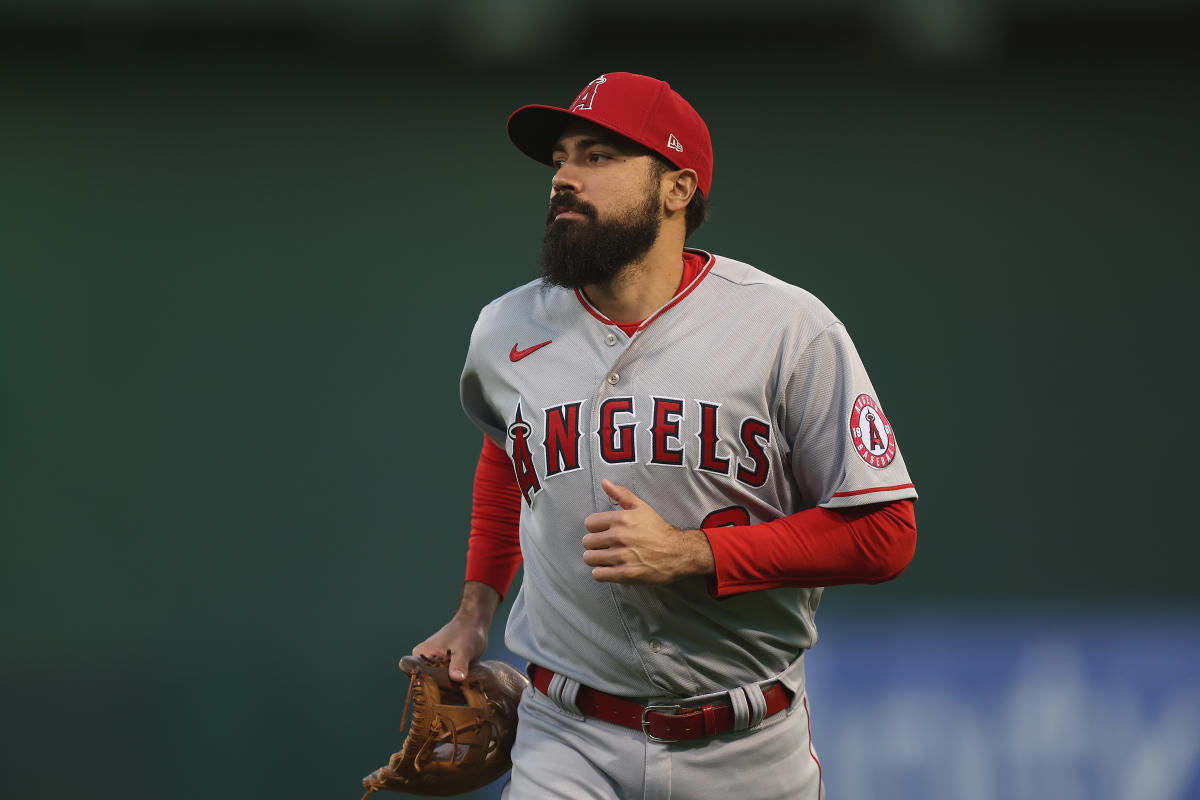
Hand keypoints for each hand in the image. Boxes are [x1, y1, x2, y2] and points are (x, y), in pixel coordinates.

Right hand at [411, 581, 499, 681]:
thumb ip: (459, 664)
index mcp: (420, 654)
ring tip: (460, 687)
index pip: (419, 678)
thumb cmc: (468, 633)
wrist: (474, 623)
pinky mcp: (440, 663)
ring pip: (437, 681)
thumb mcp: (464, 650)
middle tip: (456, 690)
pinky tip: (461, 683)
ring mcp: (431, 661)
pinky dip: (452, 681)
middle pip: (428, 682)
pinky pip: (444, 677)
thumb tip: (457, 677)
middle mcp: (422, 658)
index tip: (446, 691)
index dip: (431, 688)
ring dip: (448, 685)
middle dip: (442, 688)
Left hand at [582, 479, 714, 584]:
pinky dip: (601, 573)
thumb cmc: (659, 530)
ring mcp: (620, 556)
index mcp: (620, 519)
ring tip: (606, 558)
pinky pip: (598, 574)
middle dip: (594, 544)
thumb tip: (605, 482)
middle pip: (587, 542)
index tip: (603, 532)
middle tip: (605, 546)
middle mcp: (618, 537)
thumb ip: (621, 494)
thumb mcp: (641, 507)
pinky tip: (610, 568)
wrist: (678, 552)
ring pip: (589, 558)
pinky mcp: (624, 574)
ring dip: (596, 559)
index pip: (589, 523)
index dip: (595, 528)